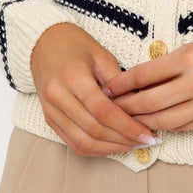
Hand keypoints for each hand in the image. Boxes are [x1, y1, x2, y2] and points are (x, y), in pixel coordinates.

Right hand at [30, 23, 161, 155]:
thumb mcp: (102, 55)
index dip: (128, 127)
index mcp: (73, 77)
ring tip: (133, 145)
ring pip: (83, 142)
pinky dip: (95, 149)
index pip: (103, 111)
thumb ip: (119, 81)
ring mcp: (51, 112)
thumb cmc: (76, 45)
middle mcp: (58, 98)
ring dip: (111, 149)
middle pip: (94, 130)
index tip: (148, 134)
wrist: (43, 44)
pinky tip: (114, 145)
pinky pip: (73, 143)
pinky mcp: (49, 120)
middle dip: (123, 140)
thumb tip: (140, 107)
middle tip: (146, 141)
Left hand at [100, 25, 192, 132]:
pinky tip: (156, 125)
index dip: (122, 84)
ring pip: (166, 120)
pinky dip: (168, 127)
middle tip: (110, 108)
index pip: (145, 75)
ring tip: (129, 120)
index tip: (107, 88)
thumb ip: (172, 63)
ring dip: (144, 122)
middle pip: (150, 102)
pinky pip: (186, 127)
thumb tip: (141, 79)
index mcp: (191, 57)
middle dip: (126, 107)